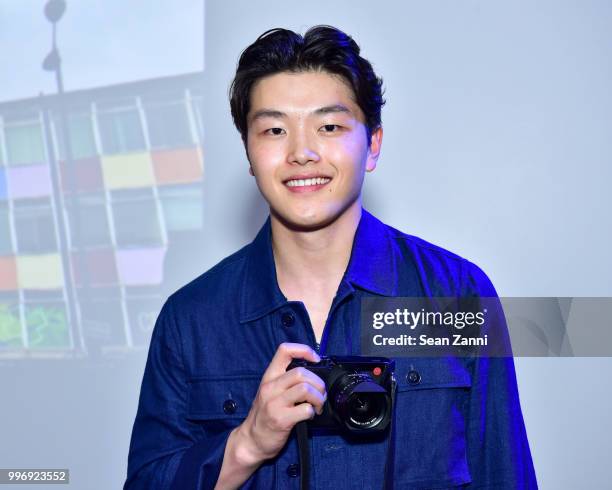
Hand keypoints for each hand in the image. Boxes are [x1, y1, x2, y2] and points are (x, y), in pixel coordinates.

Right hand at [235, 342, 325, 464]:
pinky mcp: (281, 419)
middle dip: (318, 383)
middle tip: (320, 393)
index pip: (285, 350)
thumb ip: (286, 381)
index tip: (315, 359)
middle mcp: (270, 387)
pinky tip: (309, 416)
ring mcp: (274, 403)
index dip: (304, 350)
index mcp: (269, 377)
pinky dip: (313, 412)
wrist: (251, 441)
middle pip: (301, 372)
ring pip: (305, 389)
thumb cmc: (264, 415)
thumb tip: (313, 374)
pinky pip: (305, 410)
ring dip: (318, 398)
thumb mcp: (270, 392)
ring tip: (317, 405)